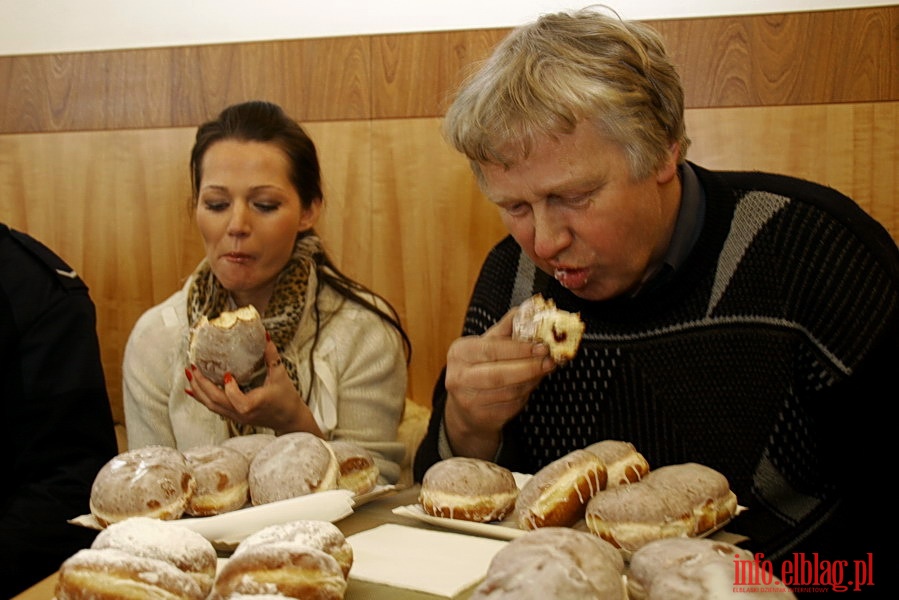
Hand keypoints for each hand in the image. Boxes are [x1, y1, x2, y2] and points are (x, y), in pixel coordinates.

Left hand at [186, 339, 322, 436]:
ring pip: (211, 405)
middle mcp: (242, 413)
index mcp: (254, 404)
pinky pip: (213, 407)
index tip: (227, 374)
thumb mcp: (280, 375)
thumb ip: (271, 356)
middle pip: (215, 401)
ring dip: (198, 389)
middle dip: (201, 384)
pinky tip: (191, 389)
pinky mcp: (234, 416)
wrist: (289, 419)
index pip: (237, 400)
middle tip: (193, 367)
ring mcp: (236, 416)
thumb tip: (265, 336)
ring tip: (189, 374)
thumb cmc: (286, 398)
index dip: (230, 389)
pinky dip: (201, 397)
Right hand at [443, 308, 553, 458]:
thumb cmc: (480, 367)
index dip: (519, 349)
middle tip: (550, 361)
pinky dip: (525, 394)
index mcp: (459, 352)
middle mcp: (457, 377)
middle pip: (498, 374)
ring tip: (544, 370)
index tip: (542, 346)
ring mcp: (467, 400)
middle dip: (528, 367)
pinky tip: (530, 385)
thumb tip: (531, 307)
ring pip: (508, 391)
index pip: (491, 349)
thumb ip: (509, 327)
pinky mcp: (481, 417)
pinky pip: (511, 405)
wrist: (466, 407)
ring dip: (531, 381)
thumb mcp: (488, 343)